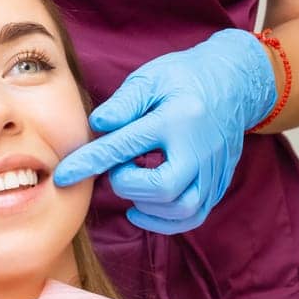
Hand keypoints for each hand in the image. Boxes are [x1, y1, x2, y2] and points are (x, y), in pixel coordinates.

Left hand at [52, 29, 276, 234]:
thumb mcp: (151, 78)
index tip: (63, 176)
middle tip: (119, 167)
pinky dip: (165, 221)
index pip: (125, 146)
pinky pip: (194, 216)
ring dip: (147, 205)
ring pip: (181, 209)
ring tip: (132, 183)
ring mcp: (213, 169)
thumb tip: (96, 126)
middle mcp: (199, 148)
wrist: (234, 81)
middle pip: (162, 188)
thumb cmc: (184, 77)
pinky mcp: (218, 183)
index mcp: (176, 118)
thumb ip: (123, 103)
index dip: (90, 162)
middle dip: (128, 184)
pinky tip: (143, 207)